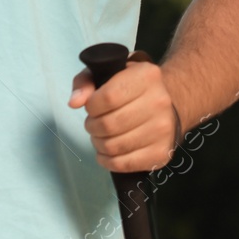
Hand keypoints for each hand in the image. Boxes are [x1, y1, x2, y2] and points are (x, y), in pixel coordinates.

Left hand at [68, 51, 181, 172]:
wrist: (165, 107)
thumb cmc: (130, 89)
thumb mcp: (106, 74)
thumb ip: (85, 83)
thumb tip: (74, 102)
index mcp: (146, 76)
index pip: (108, 97)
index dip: (91, 106)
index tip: (91, 107)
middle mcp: (159, 102)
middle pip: (109, 124)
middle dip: (92, 126)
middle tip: (93, 124)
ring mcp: (163, 130)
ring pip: (114, 146)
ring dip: (98, 144)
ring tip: (100, 136)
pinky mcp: (162, 153)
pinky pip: (124, 164)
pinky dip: (108, 161)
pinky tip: (107, 152)